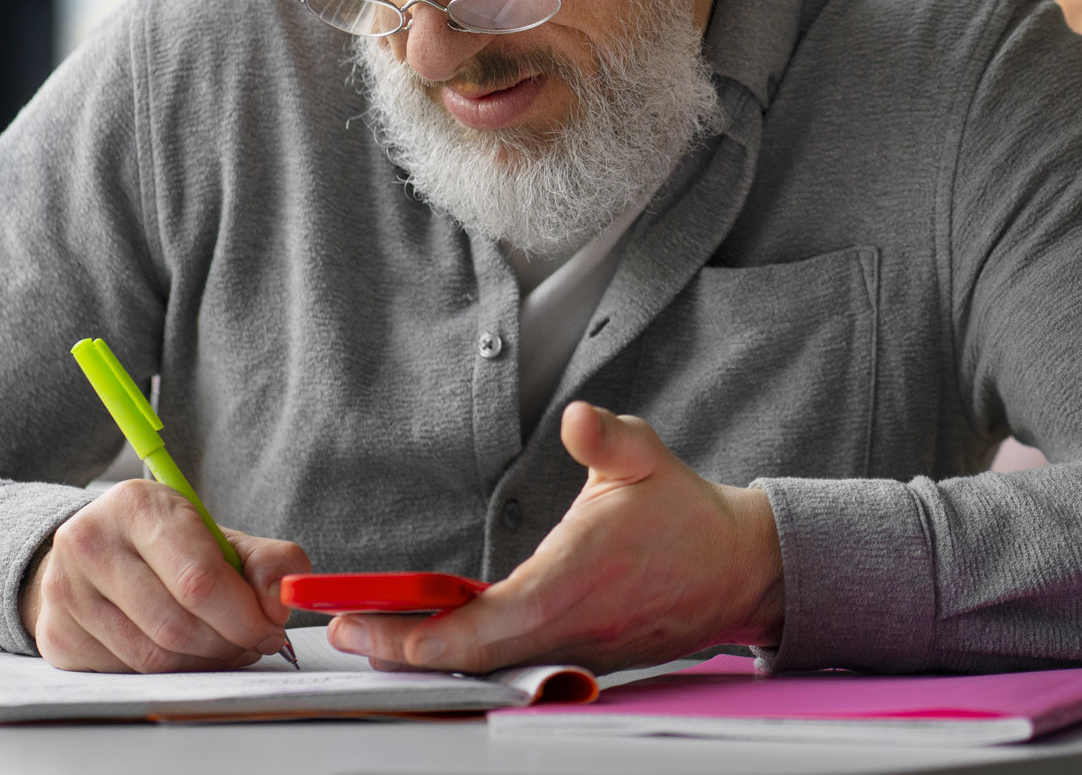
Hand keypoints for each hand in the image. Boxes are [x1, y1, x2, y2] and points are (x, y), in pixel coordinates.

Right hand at [20, 479, 310, 671]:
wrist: (94, 551)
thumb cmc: (167, 545)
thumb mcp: (219, 535)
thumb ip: (268, 561)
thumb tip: (281, 601)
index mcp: (135, 505)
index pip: (198, 579)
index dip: (244, 615)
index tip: (271, 627)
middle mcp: (89, 544)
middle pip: (176, 625)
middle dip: (228, 644)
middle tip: (253, 641)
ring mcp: (65, 594)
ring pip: (153, 658)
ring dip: (204, 663)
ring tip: (224, 646)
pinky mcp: (58, 637)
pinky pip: (128, 675)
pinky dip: (170, 673)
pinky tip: (185, 653)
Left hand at [328, 402, 782, 673]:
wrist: (737, 571)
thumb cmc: (685, 514)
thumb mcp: (647, 457)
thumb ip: (608, 437)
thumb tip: (578, 417)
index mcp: (576, 579)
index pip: (488, 622)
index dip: (423, 632)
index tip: (371, 622)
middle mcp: (569, 627)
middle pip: (471, 655)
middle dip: (401, 648)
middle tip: (344, 629)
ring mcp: (574, 650)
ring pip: (488, 665)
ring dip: (426, 652)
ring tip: (369, 631)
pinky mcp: (577, 656)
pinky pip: (511, 662)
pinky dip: (464, 653)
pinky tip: (427, 635)